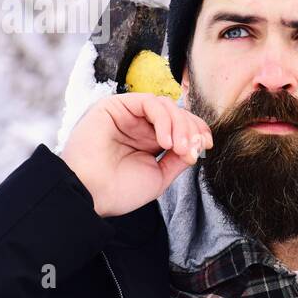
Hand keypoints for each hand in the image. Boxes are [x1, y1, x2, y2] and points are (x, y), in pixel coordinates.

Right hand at [59, 93, 212, 217]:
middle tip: (193, 150)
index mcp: (148, 141)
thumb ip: (178, 159)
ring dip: (180, 126)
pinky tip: (165, 141)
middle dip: (192, 130)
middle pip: (177, 114)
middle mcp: (138, 125)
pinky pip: (149, 102)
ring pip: (166, 106)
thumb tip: (198, 146)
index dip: (197, 132)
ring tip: (178, 148)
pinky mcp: (115, 106)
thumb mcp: (160, 176)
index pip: (180, 126)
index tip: (206, 146)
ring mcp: (127, 115)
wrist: (90, 194)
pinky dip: (164, 119)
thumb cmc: (119, 190)